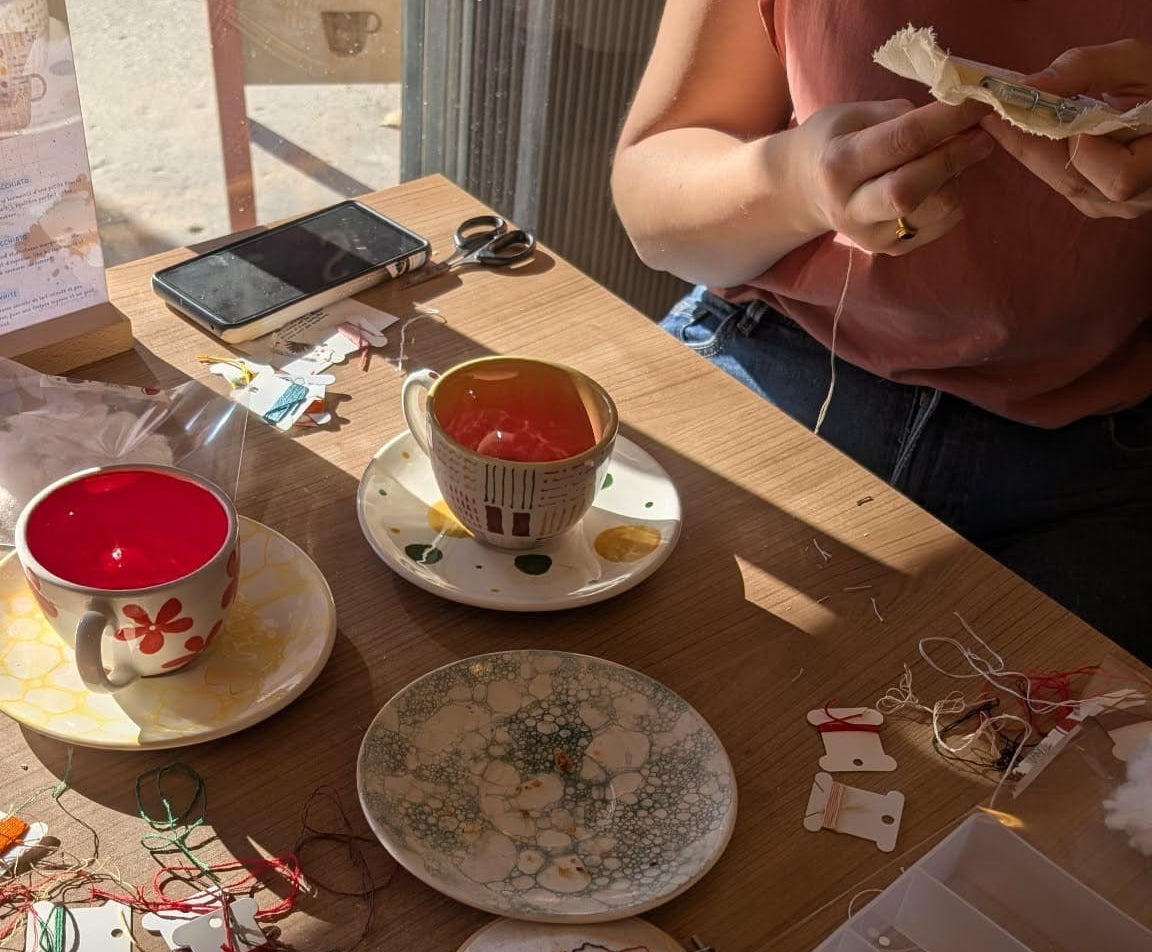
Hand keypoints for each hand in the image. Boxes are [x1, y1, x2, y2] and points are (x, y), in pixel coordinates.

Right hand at [794, 98, 993, 254]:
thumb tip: (955, 115)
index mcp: (838, 164)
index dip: (949, 118)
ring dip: (956, 177)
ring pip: (936, 208)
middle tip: (982, 133)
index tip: (981, 99)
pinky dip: (952, 197)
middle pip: (914, 187)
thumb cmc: (833, 141)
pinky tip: (939, 181)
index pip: (903, 139)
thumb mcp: (853, 114)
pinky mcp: (889, 249)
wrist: (801, 190)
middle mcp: (850, 207)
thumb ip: (901, 116)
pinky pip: (941, 224)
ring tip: (952, 156)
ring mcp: (870, 235)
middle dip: (956, 156)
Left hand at [981, 39, 1151, 218]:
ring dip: (1033, 150)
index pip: (1110, 173)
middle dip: (1029, 145)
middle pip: (1072, 181)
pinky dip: (1045, 155)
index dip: (1072, 144)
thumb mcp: (1135, 63)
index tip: (1027, 110)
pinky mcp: (1096, 202)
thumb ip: (1086, 70)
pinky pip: (1063, 181)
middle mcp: (1135, 198)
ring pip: (1061, 183)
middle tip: (991, 113)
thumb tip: (1029, 86)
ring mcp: (1114, 206)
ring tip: (1005, 118)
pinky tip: (1032, 130)